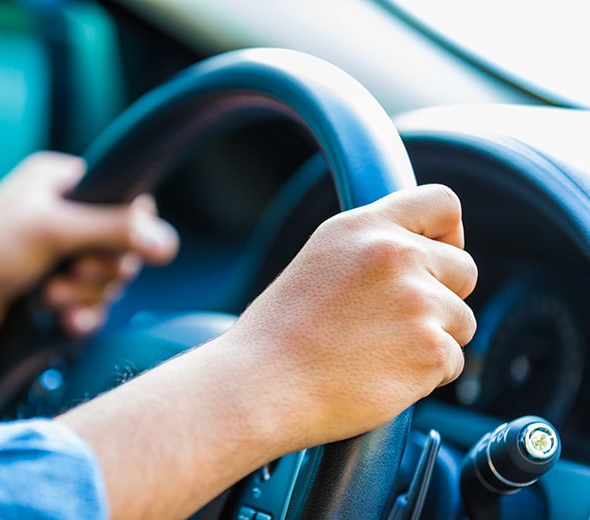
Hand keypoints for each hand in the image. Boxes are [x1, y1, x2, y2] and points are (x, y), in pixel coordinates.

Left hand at [0, 151, 178, 346]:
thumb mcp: (55, 231)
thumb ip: (116, 230)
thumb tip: (170, 242)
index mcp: (61, 181)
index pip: (126, 200)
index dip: (128, 232)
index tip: (107, 251)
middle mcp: (63, 212)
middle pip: (121, 245)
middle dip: (98, 272)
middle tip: (68, 277)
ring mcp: (59, 252)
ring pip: (108, 278)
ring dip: (86, 295)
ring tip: (51, 300)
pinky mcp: (54, 286)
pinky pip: (92, 301)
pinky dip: (82, 314)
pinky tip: (65, 324)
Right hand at [221, 183, 476, 448]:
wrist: (262, 384)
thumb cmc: (279, 334)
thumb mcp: (320, 262)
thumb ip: (371, 250)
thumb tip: (421, 258)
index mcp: (363, 228)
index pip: (442, 203)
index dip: (449, 234)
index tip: (438, 258)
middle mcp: (396, 254)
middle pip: (465, 268)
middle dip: (444, 296)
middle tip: (398, 322)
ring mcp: (418, 301)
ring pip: (462, 320)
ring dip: (433, 339)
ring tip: (378, 353)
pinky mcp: (430, 349)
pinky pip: (452, 361)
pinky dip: (425, 375)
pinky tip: (380, 375)